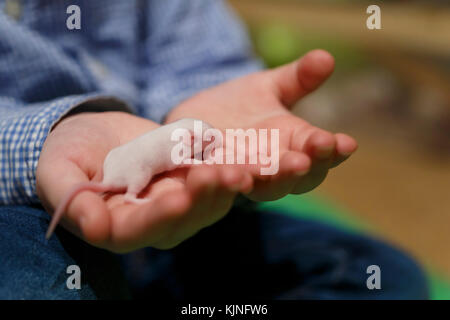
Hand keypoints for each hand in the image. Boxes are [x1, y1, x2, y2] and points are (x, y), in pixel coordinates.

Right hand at [36, 112, 251, 251]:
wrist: (94, 135)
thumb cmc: (69, 154)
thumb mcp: (57, 172)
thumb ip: (71, 201)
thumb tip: (92, 228)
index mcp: (118, 225)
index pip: (140, 228)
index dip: (160, 216)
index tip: (178, 199)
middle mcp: (153, 221)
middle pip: (183, 219)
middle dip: (204, 199)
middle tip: (223, 176)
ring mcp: (177, 203)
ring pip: (207, 203)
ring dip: (224, 187)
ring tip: (239, 168)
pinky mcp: (192, 182)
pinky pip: (215, 180)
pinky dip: (229, 170)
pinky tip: (244, 158)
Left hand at [166, 50, 357, 200]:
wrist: (199, 119)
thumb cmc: (241, 105)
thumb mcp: (268, 87)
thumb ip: (297, 78)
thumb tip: (326, 57)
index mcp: (294, 144)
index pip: (319, 152)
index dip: (333, 151)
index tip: (346, 144)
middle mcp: (273, 166)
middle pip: (296, 177)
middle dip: (303, 170)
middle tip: (305, 160)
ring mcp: (244, 174)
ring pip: (262, 187)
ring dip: (269, 180)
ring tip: (268, 172)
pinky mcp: (215, 177)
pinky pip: (222, 183)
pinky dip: (225, 180)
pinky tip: (223, 173)